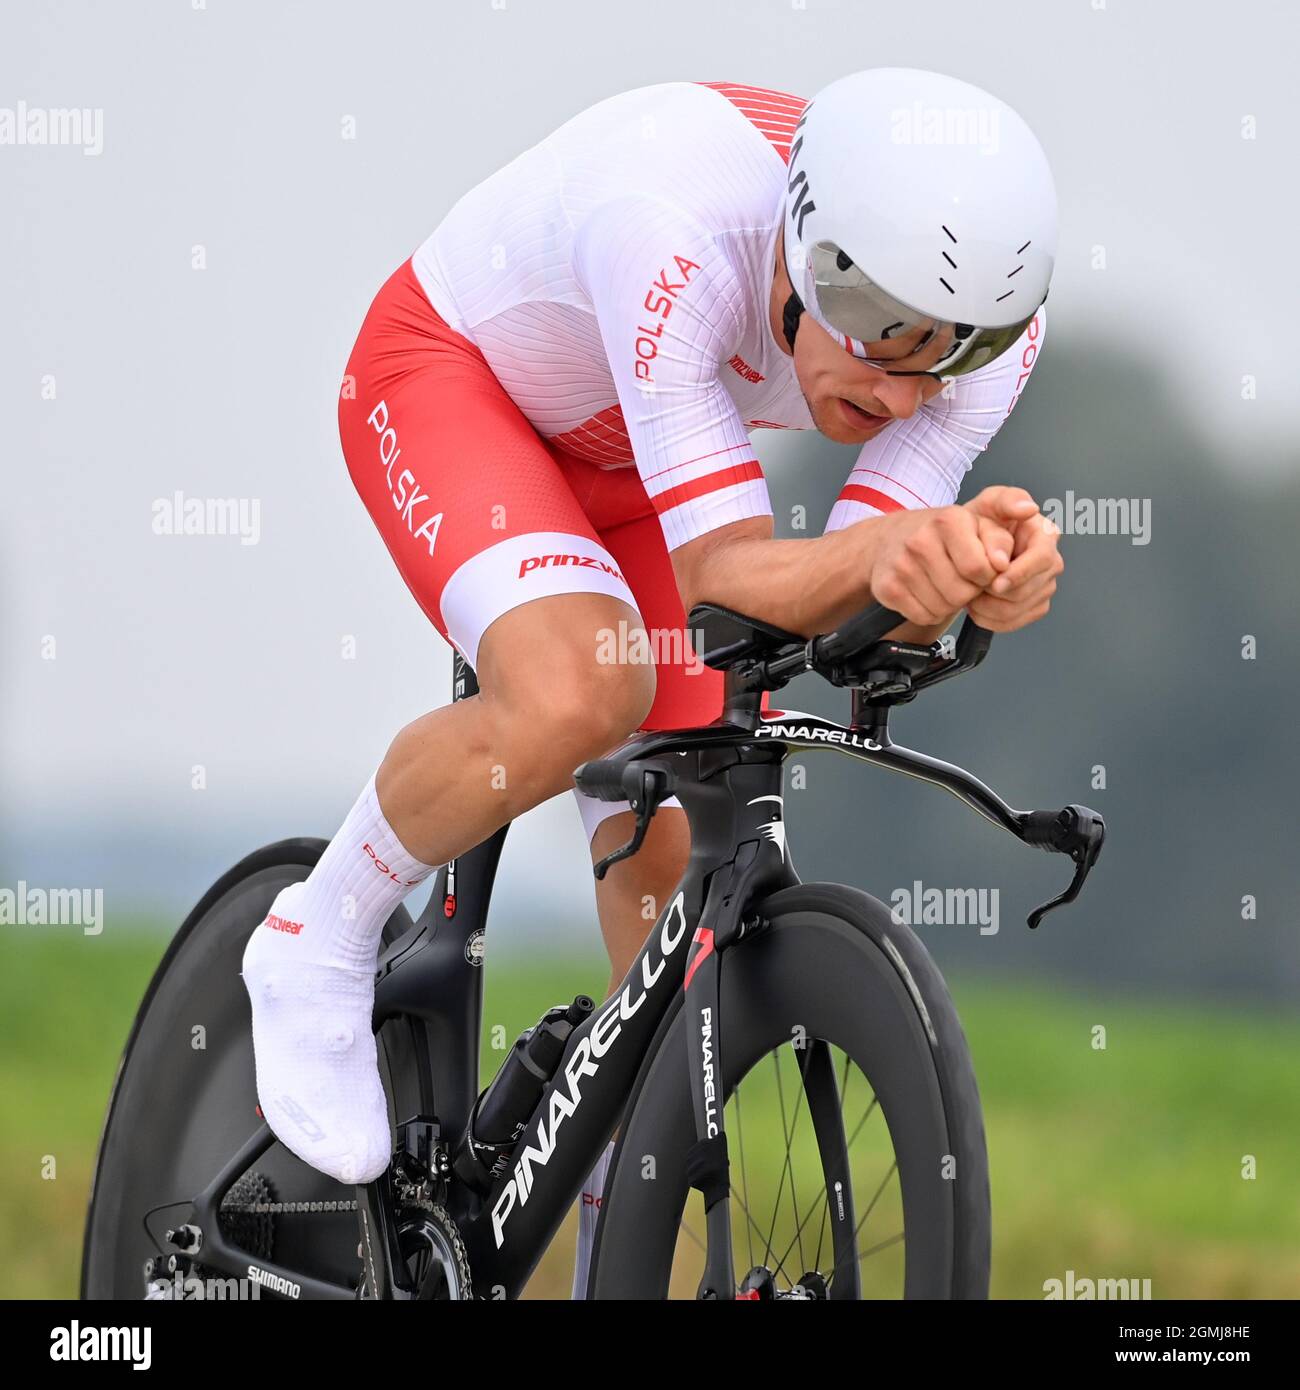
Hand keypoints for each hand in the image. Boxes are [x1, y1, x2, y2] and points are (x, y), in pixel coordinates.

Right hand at [868, 504, 1014, 626]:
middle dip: (968, 592)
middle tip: (960, 578)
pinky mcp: (887, 589)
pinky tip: (927, 593)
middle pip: (961, 593)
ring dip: (949, 603)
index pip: (979, 568)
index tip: (980, 569)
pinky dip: (930, 612)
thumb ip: (999, 541)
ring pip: (942, 608)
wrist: (891, 538)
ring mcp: (901, 566)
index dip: (986, 577)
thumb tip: (1003, 564)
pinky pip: (923, 617)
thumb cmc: (943, 535)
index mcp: (948, 520)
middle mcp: (920, 540)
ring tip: (943, 584)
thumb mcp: (978, 526)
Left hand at [966, 509, 1063, 632]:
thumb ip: (1006, 500)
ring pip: (1020, 609)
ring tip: (971, 596)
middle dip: (998, 594)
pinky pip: (1015, 622)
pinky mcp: (1034, 606)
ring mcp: (1044, 586)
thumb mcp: (988, 503)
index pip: (1042, 560)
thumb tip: (1029, 509)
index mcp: (1045, 536)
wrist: (966, 548)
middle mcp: (1051, 562)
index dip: (1019, 574)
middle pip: (1030, 590)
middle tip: (973, 588)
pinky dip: (992, 620)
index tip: (995, 583)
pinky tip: (978, 607)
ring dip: (990, 608)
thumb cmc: (981, 524)